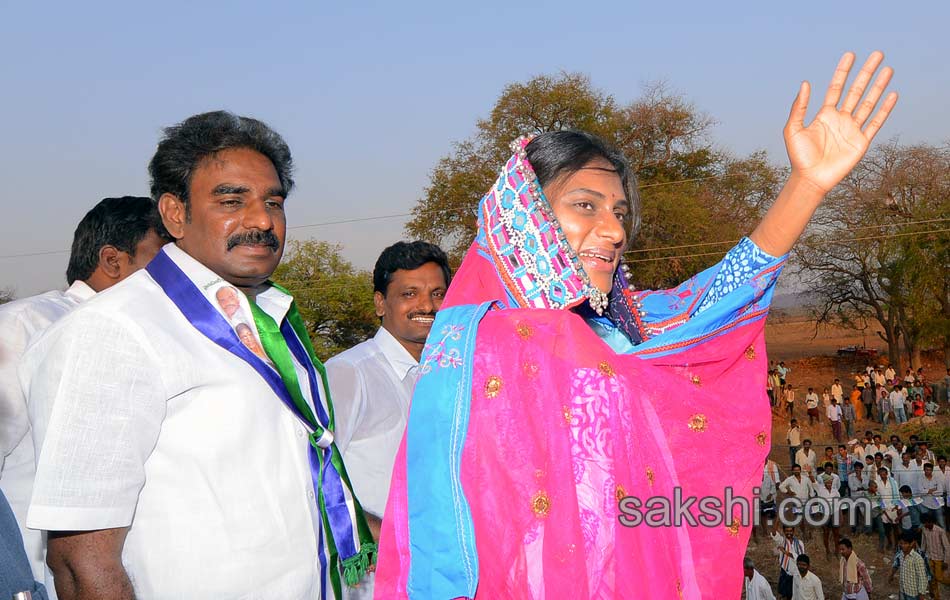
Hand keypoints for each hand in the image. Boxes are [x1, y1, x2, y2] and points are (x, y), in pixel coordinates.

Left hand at [784, 51, 897, 193]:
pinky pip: (875, 123)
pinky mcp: (861, 142)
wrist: (811, 178)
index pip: (837, 87)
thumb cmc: (799, 156)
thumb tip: (806, 83)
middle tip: (877, 54)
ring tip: (888, 69)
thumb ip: (799, 107)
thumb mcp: (793, 129)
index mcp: (825, 114)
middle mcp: (841, 119)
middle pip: (856, 90)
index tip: (850, 55)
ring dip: (879, 86)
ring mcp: (852, 129)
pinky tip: (892, 95)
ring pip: (869, 103)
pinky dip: (884, 109)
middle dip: (866, 73)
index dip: (843, 71)